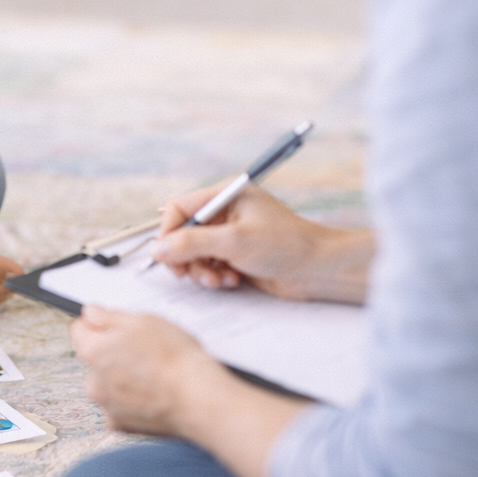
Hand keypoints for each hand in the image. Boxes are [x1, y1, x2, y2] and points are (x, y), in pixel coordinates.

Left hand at [69, 305, 227, 437]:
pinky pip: (119, 407)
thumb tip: (90, 314)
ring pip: (107, 383)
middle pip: (94, 358)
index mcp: (93, 351)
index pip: (79, 329)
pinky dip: (131, 401)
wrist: (197, 399)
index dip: (100, 324)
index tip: (118, 327)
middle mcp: (92, 382)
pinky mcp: (121, 425)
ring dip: (121, 378)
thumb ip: (109, 316)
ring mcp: (106, 406)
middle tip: (144, 350)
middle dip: (112, 352)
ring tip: (153, 374)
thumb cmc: (174, 357)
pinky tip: (152, 394)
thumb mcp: (143, 320)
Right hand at [153, 184, 371, 303]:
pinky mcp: (237, 255)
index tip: (166, 256)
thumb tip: (157, 249)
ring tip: (219, 281)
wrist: (320, 269)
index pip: (180, 208)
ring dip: (201, 270)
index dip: (169, 232)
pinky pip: (210, 265)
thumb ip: (191, 243)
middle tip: (190, 275)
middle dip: (186, 257)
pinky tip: (232, 281)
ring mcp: (231, 234)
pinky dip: (215, 276)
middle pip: (184, 233)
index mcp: (225, 195)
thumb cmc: (285, 246)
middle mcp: (225, 212)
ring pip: (195, 253)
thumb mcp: (233, 242)